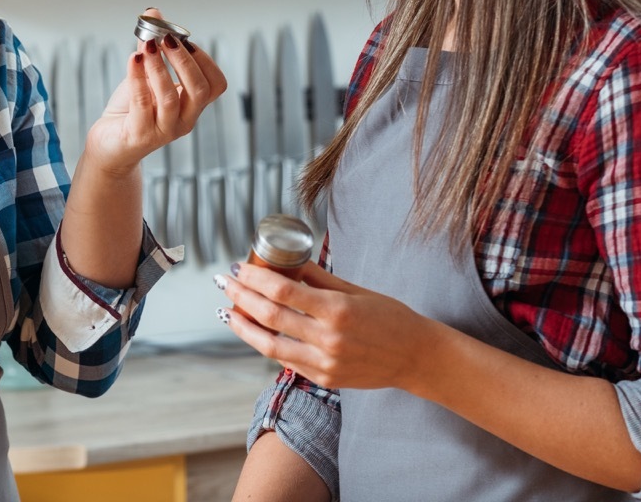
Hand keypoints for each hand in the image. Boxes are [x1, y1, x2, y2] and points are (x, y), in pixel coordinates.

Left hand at [82, 8, 226, 172]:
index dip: (204, 60)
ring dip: (159, 67)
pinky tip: (132, 60)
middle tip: (166, 38)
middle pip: (199, 90)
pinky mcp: (140, 135)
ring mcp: (164, 131)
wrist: (110, 142)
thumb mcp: (146, 75)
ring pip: (170, 97)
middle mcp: (184, 120)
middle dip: (184, 60)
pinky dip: (137, 78)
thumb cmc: (133, 109)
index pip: (215, 84)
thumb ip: (152, 46)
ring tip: (146, 46)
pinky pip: (142, 104)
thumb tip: (153, 13)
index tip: (184, 39)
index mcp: (192, 105)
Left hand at [216, 260, 437, 391]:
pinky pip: (286, 361)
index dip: (254, 278)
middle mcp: (328, 338)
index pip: (283, 290)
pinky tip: (255, 331)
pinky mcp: (325, 379)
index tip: (238, 267)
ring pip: (270, 345)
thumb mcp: (356, 290)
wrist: (416, 358)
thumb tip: (288, 261)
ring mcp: (325, 363)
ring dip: (244, 326)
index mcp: (337, 309)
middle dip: (241, 297)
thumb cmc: (391, 317)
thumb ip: (318, 278)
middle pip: (270, 315)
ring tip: (228, 311)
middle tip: (224, 282)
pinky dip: (266, 344)